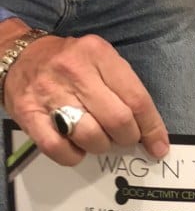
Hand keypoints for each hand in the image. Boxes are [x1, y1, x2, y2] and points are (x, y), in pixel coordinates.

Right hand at [3, 30, 168, 166]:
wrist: (19, 57)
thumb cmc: (69, 63)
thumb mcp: (101, 61)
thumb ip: (125, 89)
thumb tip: (150, 132)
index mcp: (98, 54)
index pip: (137, 99)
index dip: (152, 128)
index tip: (158, 146)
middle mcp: (74, 70)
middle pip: (118, 120)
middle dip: (127, 138)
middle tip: (124, 139)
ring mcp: (49, 92)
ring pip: (91, 137)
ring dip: (101, 146)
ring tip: (98, 138)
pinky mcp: (29, 113)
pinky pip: (59, 149)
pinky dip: (74, 156)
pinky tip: (76, 147)